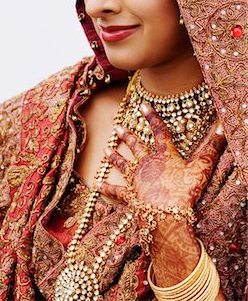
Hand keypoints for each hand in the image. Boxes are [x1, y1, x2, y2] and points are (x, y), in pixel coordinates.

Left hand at [95, 104, 226, 209]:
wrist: (166, 215)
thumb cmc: (183, 191)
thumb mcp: (201, 168)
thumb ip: (212, 148)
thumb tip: (223, 128)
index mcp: (163, 155)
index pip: (158, 131)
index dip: (151, 117)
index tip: (142, 105)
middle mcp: (147, 164)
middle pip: (136, 146)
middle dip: (127, 136)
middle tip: (118, 126)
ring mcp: (136, 179)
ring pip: (123, 165)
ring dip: (115, 157)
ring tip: (107, 149)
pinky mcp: (130, 195)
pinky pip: (116, 191)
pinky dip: (106, 188)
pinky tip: (96, 185)